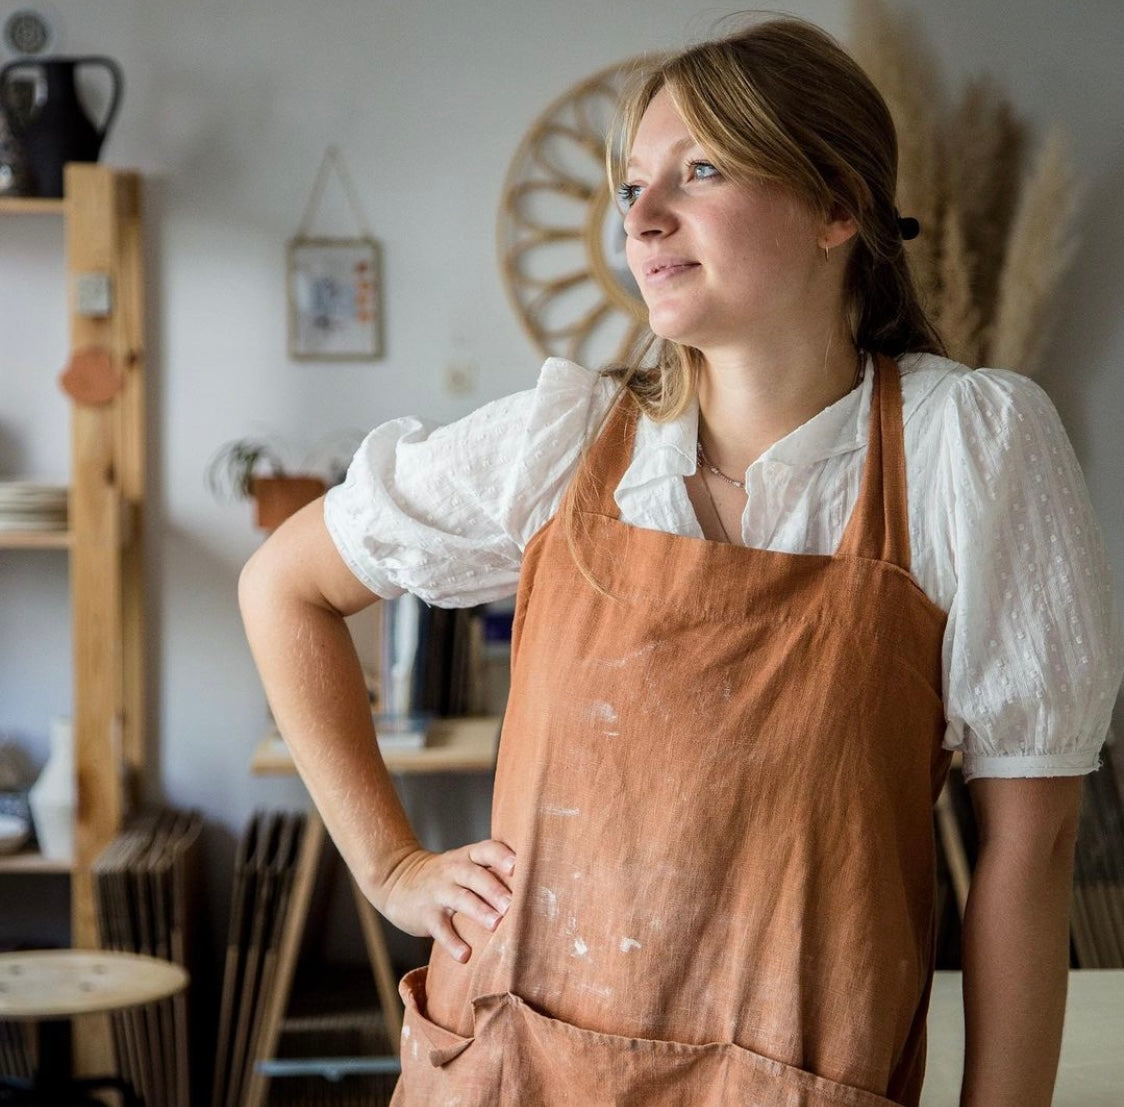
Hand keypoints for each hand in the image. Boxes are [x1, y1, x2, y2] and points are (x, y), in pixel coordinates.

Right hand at [379, 840, 515, 962]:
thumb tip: (534, 889)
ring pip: (460, 899)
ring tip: (496, 925)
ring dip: (479, 911)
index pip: (487, 849)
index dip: (502, 856)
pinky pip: (440, 928)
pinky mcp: (426, 915)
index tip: (517, 866)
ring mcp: (438, 892)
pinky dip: (452, 942)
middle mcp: (453, 870)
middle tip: (513, 905)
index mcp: (467, 857)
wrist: (398, 879)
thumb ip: (491, 872)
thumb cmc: (446, 876)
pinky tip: (465, 955)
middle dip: (495, 889)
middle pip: (476, 875)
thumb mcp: (464, 865)